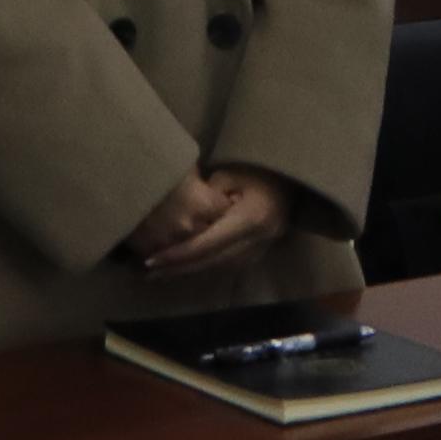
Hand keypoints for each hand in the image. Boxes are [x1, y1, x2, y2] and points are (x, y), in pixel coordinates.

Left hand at [126, 167, 290, 275]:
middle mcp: (257, 240)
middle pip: (211, 262)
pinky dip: (205, 266)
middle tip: (149, 271)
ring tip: (161, 272)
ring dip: (190, 271)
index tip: (151, 261)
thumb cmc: (257, 168)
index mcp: (250, 219)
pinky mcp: (260, 253)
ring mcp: (261, 250)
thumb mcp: (228, 175)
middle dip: (178, 268)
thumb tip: (180, 220)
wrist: (291, 176)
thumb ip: (205, 200)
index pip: (206, 245)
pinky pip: (227, 266)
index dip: (177, 255)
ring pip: (219, 268)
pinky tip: (186, 266)